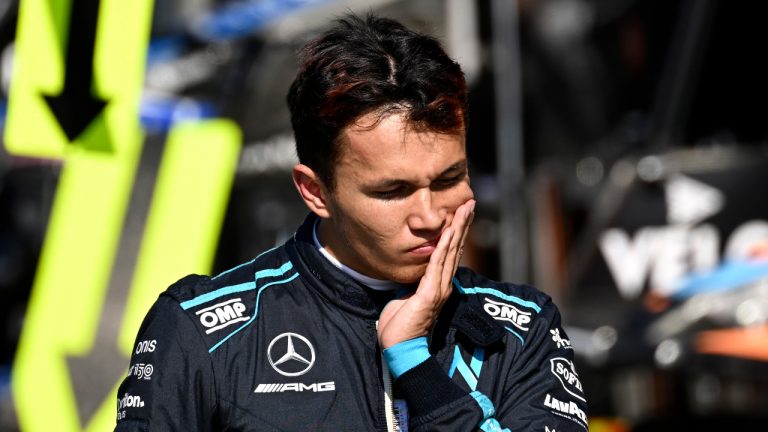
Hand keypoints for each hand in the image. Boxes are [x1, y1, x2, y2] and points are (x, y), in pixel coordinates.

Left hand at [378, 199, 474, 348]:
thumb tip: (413, 269)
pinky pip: (437, 266)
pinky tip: (448, 232)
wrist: (399, 348)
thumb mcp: (406, 295)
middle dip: (462, 224)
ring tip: (464, 210)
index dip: (457, 232)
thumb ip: (413, 281)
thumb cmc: (400, 324)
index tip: (461, 212)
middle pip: (456, 248)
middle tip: (470, 203)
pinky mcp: (430, 295)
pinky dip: (443, 247)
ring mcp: (438, 289)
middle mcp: (443, 284)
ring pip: (450, 253)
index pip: (451, 253)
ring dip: (457, 229)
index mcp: (438, 284)